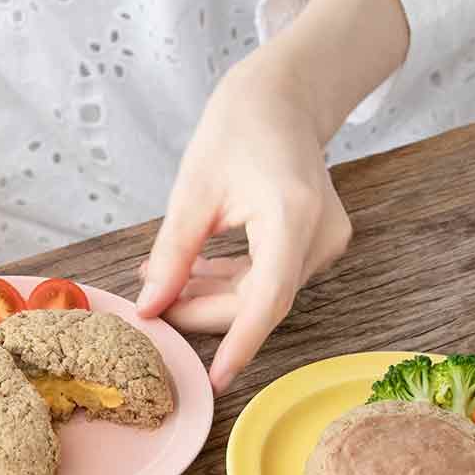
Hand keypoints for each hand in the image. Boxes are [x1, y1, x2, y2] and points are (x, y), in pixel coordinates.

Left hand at [136, 55, 350, 394]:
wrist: (284, 95)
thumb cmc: (239, 126)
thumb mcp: (192, 189)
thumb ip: (173, 254)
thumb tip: (150, 307)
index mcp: (293, 215)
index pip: (267, 299)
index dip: (240, 343)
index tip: (216, 379)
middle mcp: (320, 235)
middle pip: (259, 301)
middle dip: (204, 311)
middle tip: (153, 307)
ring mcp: (324, 242)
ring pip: (262, 294)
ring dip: (212, 296)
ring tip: (162, 283)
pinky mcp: (316, 244)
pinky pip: (269, 278)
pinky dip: (230, 282)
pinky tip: (191, 273)